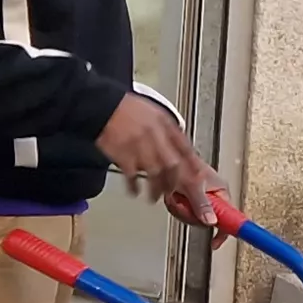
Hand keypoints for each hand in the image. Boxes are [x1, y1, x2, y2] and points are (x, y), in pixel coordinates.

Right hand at [97, 92, 226, 222]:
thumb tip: (181, 152)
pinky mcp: (122, 153)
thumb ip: (169, 134)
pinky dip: (134, 186)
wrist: (102, 106)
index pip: (187, 150)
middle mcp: (156, 135)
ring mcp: (139, 145)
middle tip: (178, 195)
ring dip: (157, 189)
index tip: (200, 181)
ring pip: (156, 173)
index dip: (194, 168)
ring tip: (155, 197)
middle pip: (174, 166)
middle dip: (178, 184)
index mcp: (166, 125)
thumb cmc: (128, 110)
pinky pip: (132, 175)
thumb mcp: (156, 114)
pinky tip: (135, 191)